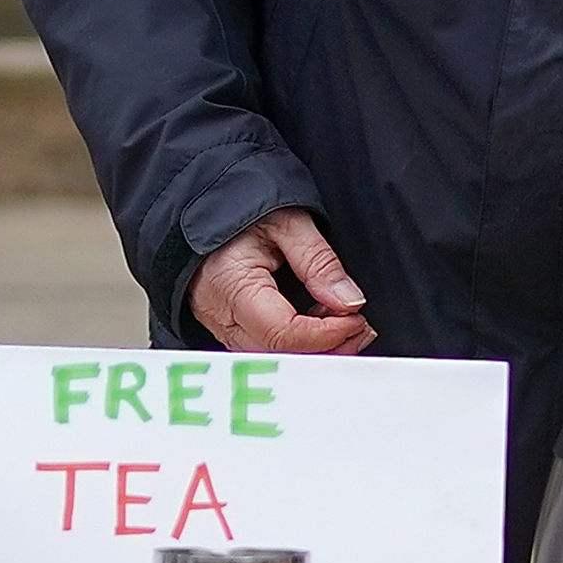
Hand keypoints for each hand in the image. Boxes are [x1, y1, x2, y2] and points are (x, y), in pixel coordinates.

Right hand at [187, 208, 377, 353]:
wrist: (202, 204)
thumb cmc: (238, 206)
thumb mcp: (287, 221)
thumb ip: (318, 261)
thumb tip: (348, 300)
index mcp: (232, 284)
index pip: (283, 333)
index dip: (327, 334)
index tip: (356, 319)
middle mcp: (221, 314)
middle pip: (278, 355)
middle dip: (326, 348)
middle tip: (359, 327)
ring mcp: (221, 325)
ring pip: (272, 358)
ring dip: (314, 349)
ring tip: (343, 323)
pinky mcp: (228, 327)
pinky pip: (265, 349)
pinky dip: (297, 344)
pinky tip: (318, 325)